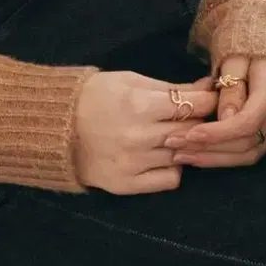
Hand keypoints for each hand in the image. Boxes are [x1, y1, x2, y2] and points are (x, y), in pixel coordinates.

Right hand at [74, 71, 218, 193]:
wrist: (56, 126)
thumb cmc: (95, 95)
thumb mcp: (130, 81)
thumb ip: (170, 87)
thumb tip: (207, 88)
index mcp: (139, 104)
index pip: (193, 104)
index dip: (208, 100)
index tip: (210, 98)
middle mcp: (140, 136)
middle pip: (192, 131)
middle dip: (199, 122)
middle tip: (196, 115)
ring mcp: (135, 163)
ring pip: (184, 155)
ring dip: (185, 144)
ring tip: (171, 133)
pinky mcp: (128, 184)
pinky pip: (171, 179)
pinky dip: (172, 167)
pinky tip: (160, 155)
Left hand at [167, 56, 265, 167]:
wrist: (262, 43)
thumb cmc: (243, 45)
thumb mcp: (233, 58)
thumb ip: (231, 87)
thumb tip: (224, 119)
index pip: (248, 121)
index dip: (219, 133)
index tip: (190, 134)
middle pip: (248, 142)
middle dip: (210, 148)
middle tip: (175, 146)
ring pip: (249, 153)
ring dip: (214, 158)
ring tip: (180, 156)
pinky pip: (249, 151)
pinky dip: (223, 156)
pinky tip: (197, 155)